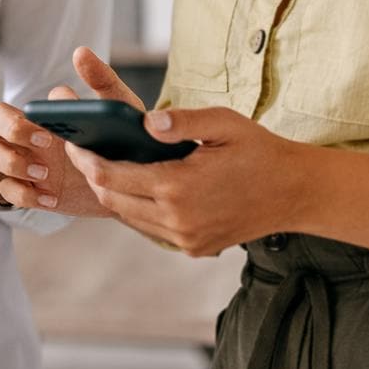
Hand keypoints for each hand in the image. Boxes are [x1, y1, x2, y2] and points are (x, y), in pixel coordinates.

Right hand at [0, 47, 136, 217]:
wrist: (135, 181)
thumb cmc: (123, 138)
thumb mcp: (118, 106)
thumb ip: (101, 78)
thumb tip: (80, 52)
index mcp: (42, 114)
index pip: (9, 106)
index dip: (24, 118)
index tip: (52, 131)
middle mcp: (28, 135)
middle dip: (9, 131)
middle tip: (43, 143)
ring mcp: (27, 163)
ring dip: (11, 164)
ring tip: (45, 173)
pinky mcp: (33, 190)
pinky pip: (7, 191)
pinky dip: (24, 194)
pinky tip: (50, 197)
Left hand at [65, 105, 303, 255]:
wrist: (294, 192)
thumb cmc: (258, 150)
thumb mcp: (223, 123)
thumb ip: (181, 120)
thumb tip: (145, 123)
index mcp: (179, 187)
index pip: (114, 176)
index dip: (88, 160)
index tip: (73, 143)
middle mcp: (177, 220)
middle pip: (114, 199)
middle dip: (93, 176)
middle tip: (82, 152)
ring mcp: (185, 239)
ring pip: (129, 218)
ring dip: (113, 193)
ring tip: (102, 166)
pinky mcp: (194, 248)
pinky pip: (150, 229)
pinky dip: (136, 208)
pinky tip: (135, 186)